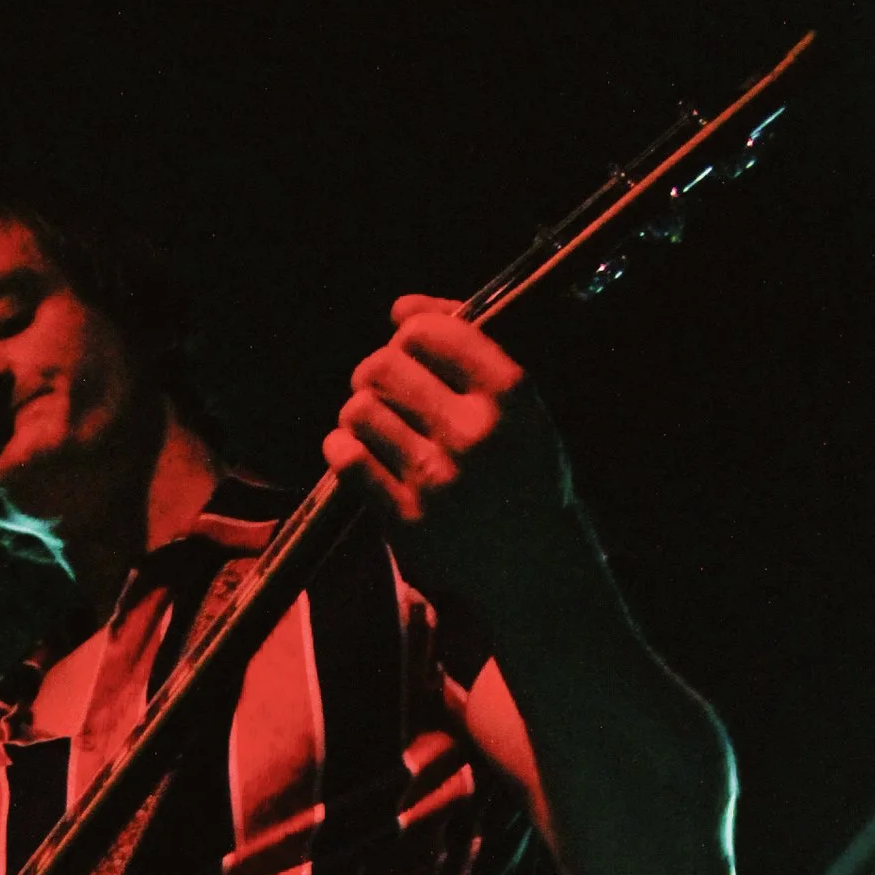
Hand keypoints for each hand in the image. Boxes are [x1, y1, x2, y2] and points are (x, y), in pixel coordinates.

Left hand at [324, 296, 573, 599]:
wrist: (533, 566)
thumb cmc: (519, 470)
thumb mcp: (516, 404)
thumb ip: (466, 344)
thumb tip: (400, 307)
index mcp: (510, 394)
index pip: (429, 332)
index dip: (408, 336)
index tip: (410, 353)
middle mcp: (474, 433)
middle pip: (382, 367)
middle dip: (374, 373)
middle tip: (381, 390)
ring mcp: (438, 479)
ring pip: (359, 410)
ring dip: (357, 414)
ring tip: (373, 426)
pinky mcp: (406, 521)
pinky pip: (348, 460)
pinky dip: (341, 449)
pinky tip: (354, 451)